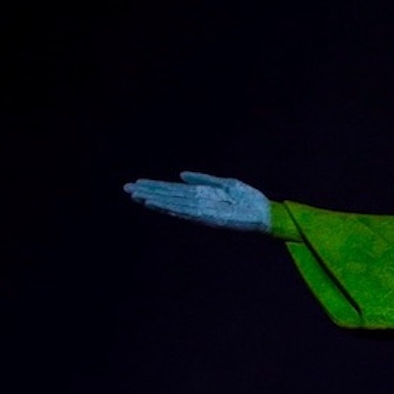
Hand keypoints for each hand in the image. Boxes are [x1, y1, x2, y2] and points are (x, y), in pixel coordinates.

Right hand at [123, 171, 271, 232]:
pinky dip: (169, 208)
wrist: (266, 213)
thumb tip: (181, 175)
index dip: (155, 186)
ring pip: (172, 205)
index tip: (137, 183)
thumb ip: (204, 179)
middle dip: (148, 193)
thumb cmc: (249, 199)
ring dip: (154, 200)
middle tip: (127, 189)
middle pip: (168, 197)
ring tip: (136, 196)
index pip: (173, 190)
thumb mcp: (226, 183)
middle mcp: (198, 203)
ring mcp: (201, 211)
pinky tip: (156, 205)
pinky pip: (184, 212)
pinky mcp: (207, 218)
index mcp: (201, 194)